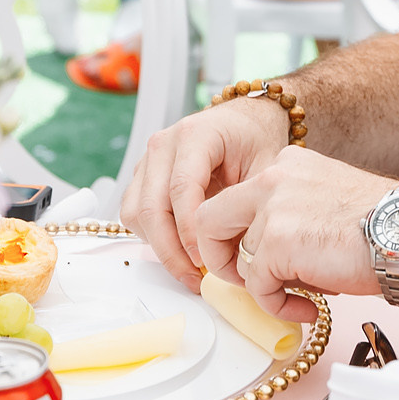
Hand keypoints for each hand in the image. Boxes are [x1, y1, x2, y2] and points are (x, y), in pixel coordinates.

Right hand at [120, 94, 296, 285]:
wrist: (245, 122)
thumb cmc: (255, 140)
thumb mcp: (265, 167)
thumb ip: (249, 204)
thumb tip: (239, 255)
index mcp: (195, 135)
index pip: (181, 188)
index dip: (190, 230)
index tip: (205, 259)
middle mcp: (163, 145)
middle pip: (152, 206)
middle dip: (172, 250)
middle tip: (196, 277)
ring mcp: (148, 160)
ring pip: (137, 214)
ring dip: (159, 247)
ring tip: (190, 269)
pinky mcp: (142, 177)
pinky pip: (134, 214)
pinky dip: (151, 238)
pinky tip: (179, 251)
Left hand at [195, 145, 398, 322]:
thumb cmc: (383, 227)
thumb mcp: (324, 204)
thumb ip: (288, 218)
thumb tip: (260, 257)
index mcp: (286, 165)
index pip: (234, 201)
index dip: (235, 238)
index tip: (250, 262)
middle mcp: (272, 178)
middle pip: (208, 221)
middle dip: (220, 259)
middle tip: (247, 281)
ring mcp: (272, 209)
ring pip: (238, 261)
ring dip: (265, 288)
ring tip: (301, 296)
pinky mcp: (276, 242)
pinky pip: (258, 287)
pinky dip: (278, 306)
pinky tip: (307, 307)